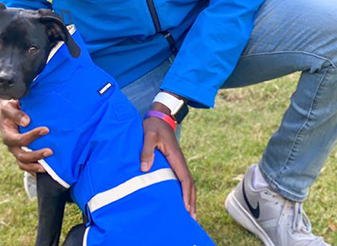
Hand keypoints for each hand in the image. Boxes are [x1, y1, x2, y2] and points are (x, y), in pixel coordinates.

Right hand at [0, 98, 51, 172]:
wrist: (7, 113)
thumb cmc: (9, 109)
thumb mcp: (8, 107)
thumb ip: (16, 114)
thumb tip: (26, 122)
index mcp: (7, 135)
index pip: (20, 140)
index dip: (33, 136)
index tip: (46, 130)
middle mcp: (11, 146)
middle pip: (22, 156)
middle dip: (37, 155)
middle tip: (50, 151)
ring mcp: (16, 151)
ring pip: (23, 164)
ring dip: (35, 166)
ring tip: (47, 168)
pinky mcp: (21, 154)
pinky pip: (26, 166)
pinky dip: (34, 170)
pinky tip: (44, 170)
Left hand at [140, 105, 196, 219]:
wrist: (159, 116)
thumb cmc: (153, 126)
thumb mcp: (148, 136)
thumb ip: (146, 150)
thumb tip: (145, 168)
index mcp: (176, 158)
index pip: (185, 180)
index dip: (186, 195)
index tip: (186, 209)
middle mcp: (180, 162)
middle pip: (190, 185)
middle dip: (191, 202)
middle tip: (192, 219)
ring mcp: (178, 163)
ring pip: (188, 184)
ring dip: (190, 199)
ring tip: (190, 215)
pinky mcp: (175, 163)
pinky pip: (182, 180)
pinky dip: (185, 192)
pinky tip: (182, 200)